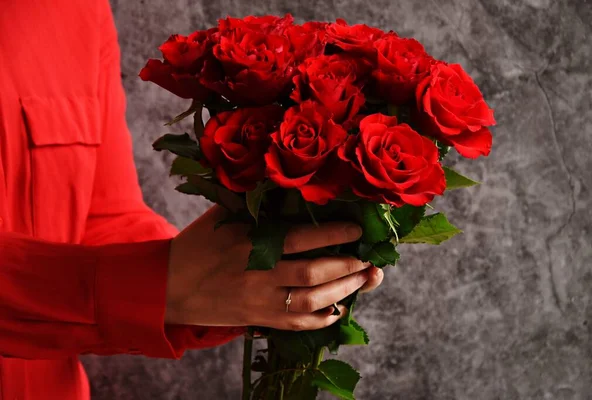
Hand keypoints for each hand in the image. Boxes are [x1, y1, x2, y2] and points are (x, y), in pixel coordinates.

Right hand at [165, 206, 383, 330]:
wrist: (166, 285)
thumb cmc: (196, 244)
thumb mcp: (222, 216)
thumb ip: (255, 204)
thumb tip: (288, 186)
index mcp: (251, 243)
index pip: (302, 238)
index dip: (335, 233)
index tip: (357, 229)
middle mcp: (258, 274)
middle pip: (314, 273)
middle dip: (348, 266)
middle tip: (369, 259)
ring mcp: (258, 301)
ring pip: (310, 301)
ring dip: (343, 292)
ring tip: (363, 280)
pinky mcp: (256, 320)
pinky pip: (294, 325)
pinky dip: (320, 320)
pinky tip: (338, 311)